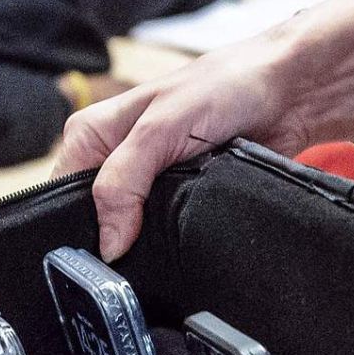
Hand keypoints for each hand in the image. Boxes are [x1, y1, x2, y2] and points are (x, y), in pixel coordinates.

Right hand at [56, 21, 337, 259]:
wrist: (290, 91)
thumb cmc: (225, 87)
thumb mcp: (160, 128)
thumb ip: (124, 182)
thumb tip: (108, 244)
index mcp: (92, 135)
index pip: (63, 194)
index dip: (76, 227)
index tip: (96, 260)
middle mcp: (115, 159)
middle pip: (95, 218)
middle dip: (112, 240)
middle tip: (128, 267)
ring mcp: (149, 182)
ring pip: (131, 231)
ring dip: (146, 245)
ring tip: (159, 258)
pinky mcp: (181, 199)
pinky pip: (165, 234)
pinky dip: (173, 243)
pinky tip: (180, 254)